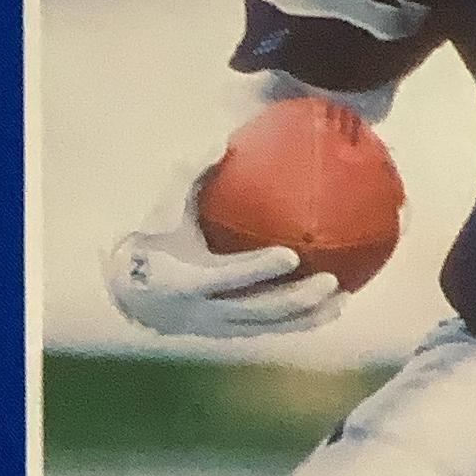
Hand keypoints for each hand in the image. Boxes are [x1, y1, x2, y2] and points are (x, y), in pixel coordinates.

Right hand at [106, 197, 343, 339]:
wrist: (132, 293)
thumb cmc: (155, 239)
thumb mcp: (164, 208)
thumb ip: (192, 175)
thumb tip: (223, 141)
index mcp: (188, 279)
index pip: (227, 277)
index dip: (258, 269)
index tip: (291, 255)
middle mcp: (204, 310)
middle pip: (256, 311)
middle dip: (295, 299)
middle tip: (330, 280)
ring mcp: (218, 328)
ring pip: (268, 327)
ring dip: (307, 317)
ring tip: (343, 299)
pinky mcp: (229, 334)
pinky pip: (269, 330)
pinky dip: (300, 322)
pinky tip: (332, 307)